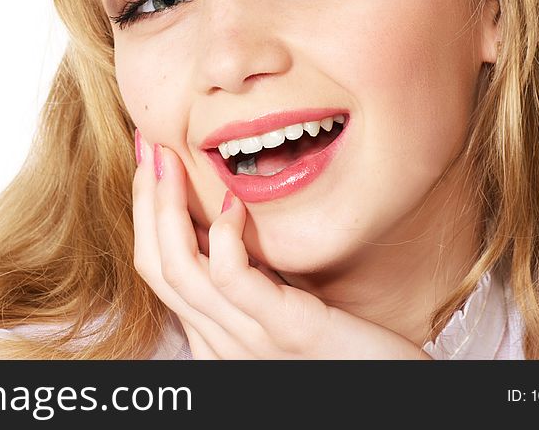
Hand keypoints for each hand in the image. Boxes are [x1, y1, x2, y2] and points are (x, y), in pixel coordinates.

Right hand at [132, 130, 432, 359]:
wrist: (393, 391)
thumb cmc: (348, 349)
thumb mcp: (284, 307)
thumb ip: (251, 280)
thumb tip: (222, 225)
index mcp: (214, 335)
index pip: (157, 268)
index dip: (145, 211)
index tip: (150, 161)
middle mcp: (220, 343)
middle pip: (157, 264)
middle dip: (146, 200)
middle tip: (148, 147)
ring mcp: (251, 343)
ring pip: (179, 269)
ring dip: (167, 206)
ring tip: (172, 159)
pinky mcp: (290, 332)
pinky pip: (233, 281)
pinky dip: (223, 236)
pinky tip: (233, 200)